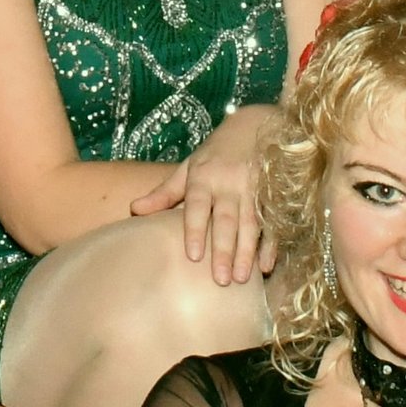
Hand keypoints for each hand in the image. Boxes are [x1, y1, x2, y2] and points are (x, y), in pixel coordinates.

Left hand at [131, 106, 276, 282]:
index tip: (193, 256)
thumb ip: (164, 192)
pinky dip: (270, 244)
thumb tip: (134, 210)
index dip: (196, 230)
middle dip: (224, 250)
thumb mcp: (188, 168)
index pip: (198, 207)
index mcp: (203, 178)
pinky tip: (266, 265)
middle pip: (226, 220)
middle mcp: (229, 184)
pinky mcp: (272, 194)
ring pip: (250, 224)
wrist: (254, 126)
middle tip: (220, 280)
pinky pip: (272, 221)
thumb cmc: (214, 154)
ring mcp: (253, 189)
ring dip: (246, 252)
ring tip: (241, 279)